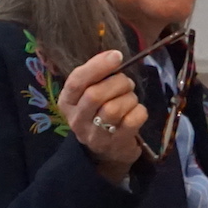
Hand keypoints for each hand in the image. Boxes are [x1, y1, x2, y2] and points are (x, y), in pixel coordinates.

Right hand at [57, 50, 148, 184]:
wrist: (106, 151)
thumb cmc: (99, 113)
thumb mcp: (89, 95)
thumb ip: (96, 77)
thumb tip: (114, 57)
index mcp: (67, 102)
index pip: (76, 81)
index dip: (97, 66)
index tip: (116, 56)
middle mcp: (77, 120)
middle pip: (95, 95)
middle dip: (118, 83)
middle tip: (127, 83)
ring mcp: (96, 135)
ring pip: (114, 108)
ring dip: (129, 97)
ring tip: (130, 98)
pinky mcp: (116, 144)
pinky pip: (132, 120)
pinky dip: (139, 111)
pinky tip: (136, 111)